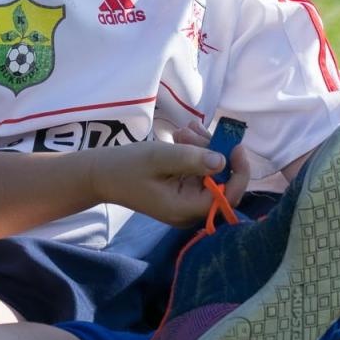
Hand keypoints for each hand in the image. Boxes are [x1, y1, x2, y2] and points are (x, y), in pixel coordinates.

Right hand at [90, 136, 252, 226]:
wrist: (101, 174)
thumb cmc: (126, 167)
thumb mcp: (159, 157)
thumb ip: (191, 159)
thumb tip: (223, 160)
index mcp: (185, 209)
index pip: (226, 197)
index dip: (238, 173)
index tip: (236, 146)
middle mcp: (190, 210)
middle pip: (221, 182)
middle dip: (214, 153)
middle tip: (193, 130)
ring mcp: (186, 200)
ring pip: (210, 173)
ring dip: (203, 148)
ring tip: (183, 129)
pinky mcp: (181, 190)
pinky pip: (198, 171)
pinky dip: (195, 152)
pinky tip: (183, 135)